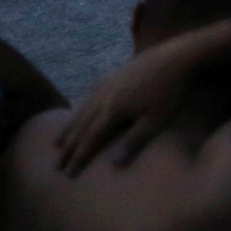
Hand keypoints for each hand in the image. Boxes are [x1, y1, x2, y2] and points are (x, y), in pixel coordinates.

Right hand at [56, 31, 215, 172]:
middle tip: (56, 167)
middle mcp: (101, 96)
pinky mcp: (107, 76)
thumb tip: (115, 164)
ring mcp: (102, 84)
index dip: (78, 158)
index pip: (90, 139)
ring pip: (79, 111)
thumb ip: (135, 140)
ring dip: (67, 130)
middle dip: (67, 148)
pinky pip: (86, 98)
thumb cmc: (169, 91)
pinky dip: (76, 111)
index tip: (68, 174)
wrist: (173, 56)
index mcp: (112, 109)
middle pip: (79, 127)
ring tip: (56, 145)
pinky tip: (74, 117)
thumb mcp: (156, 118)